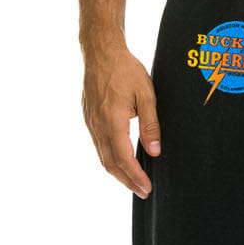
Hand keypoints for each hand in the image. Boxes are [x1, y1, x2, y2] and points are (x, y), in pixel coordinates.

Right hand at [81, 43, 160, 197]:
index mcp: (112, 122)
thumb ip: (150, 125)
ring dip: (117, 172)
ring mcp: (90, 122)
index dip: (136, 177)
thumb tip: (155, 151)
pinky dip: (109, 158)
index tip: (147, 188)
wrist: (101, 52)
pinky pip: (98, 145)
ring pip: (102, 156)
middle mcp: (98, 126)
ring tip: (133, 181)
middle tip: (142, 191)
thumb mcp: (146, 95)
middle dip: (127, 181)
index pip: (124, 159)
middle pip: (110, 164)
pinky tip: (120, 159)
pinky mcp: (88, 117)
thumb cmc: (126, 70)